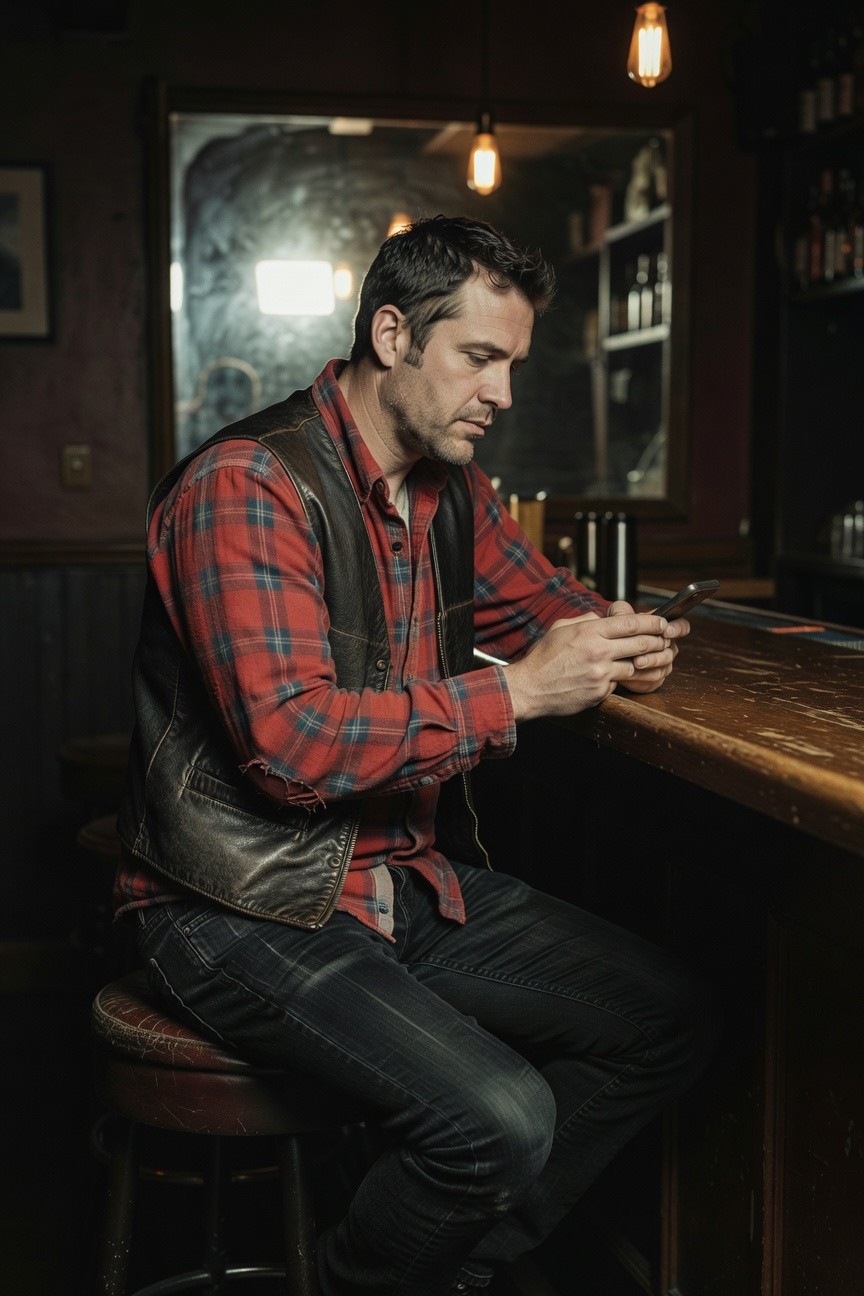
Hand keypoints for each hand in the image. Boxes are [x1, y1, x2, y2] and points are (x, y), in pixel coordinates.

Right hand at [503, 606, 679, 721]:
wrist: (529, 688)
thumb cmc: (543, 657)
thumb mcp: (561, 628)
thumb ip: (586, 620)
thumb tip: (603, 617)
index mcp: (589, 631)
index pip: (631, 623)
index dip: (651, 622)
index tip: (662, 622)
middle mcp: (598, 651)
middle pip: (641, 644)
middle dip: (656, 641)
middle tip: (664, 640)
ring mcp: (601, 673)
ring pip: (634, 665)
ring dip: (638, 662)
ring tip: (640, 660)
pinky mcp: (600, 691)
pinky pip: (618, 682)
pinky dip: (617, 678)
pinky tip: (609, 676)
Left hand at [605, 599, 687, 694]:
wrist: (607, 654)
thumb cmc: (616, 632)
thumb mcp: (616, 616)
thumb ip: (621, 611)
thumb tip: (624, 613)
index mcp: (663, 629)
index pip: (681, 627)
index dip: (678, 629)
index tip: (666, 631)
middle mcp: (666, 647)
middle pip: (671, 650)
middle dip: (658, 650)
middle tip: (645, 649)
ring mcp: (662, 664)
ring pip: (664, 666)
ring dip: (650, 664)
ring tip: (636, 662)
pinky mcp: (653, 679)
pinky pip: (654, 680)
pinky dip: (642, 678)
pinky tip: (631, 674)